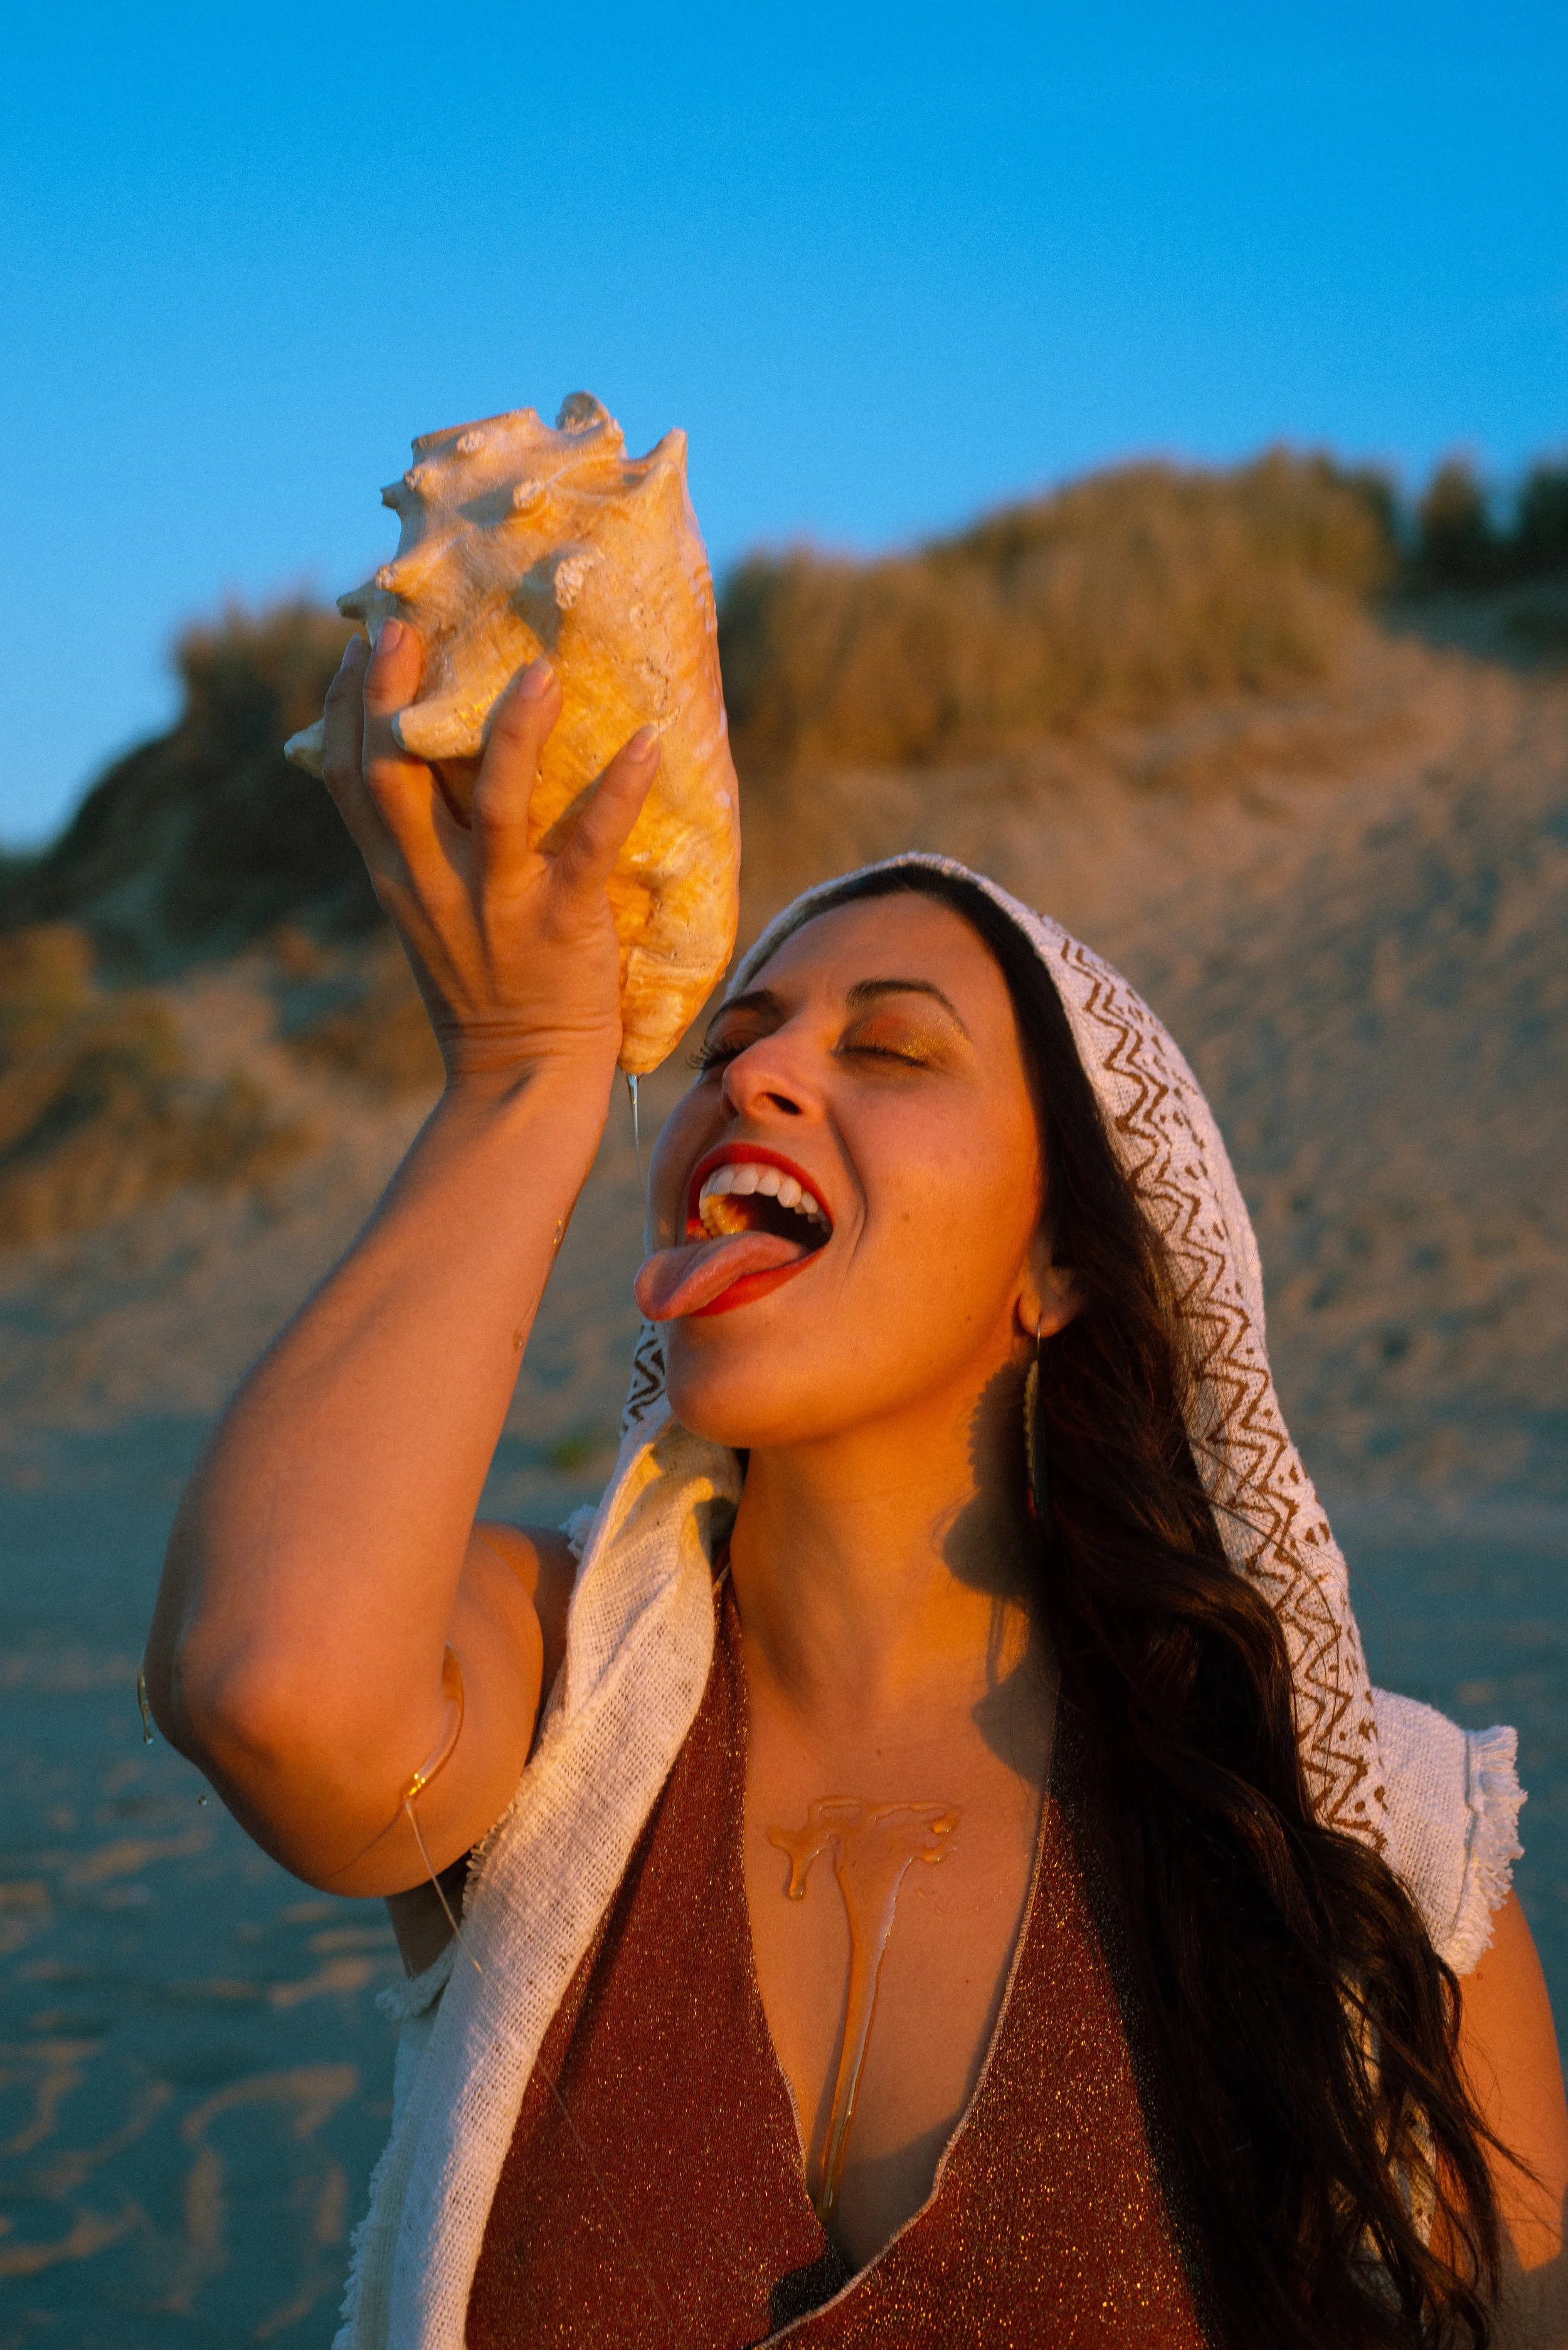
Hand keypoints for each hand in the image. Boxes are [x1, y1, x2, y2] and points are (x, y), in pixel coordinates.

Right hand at [319, 624, 659, 1084]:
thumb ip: (421, 845)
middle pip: (390, 775)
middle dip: (390, 695)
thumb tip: (427, 762)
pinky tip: (645, 742)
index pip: (346, 778)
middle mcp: (434, 883)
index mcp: (396, 876)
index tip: (363, 643)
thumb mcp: (427, 914)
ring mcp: (498, 903)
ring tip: (539, 670)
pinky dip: (618, 791)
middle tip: (405, 624)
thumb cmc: (486, 989)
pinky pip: (591, 846)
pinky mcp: (564, 922)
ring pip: (493, 802)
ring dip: (514, 730)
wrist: (521, 1082)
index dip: (348, 705)